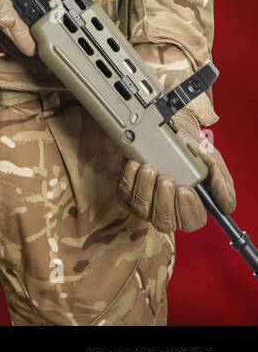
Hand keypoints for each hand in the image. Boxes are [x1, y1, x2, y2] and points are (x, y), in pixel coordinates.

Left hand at [117, 110, 235, 232]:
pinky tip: (136, 165)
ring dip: (145, 188)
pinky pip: (125, 194)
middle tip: (166, 178)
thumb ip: (221, 183)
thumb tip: (227, 205)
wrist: (167, 128)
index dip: (188, 210)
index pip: (190, 223)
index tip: (186, 189)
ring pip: (142, 209)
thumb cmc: (190, 149)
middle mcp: (167, 208)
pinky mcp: (128, 191)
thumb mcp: (211, 162)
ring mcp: (146, 202)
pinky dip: (129, 179)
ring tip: (150, 168)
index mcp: (190, 206)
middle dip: (164, 199)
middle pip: (164, 221)